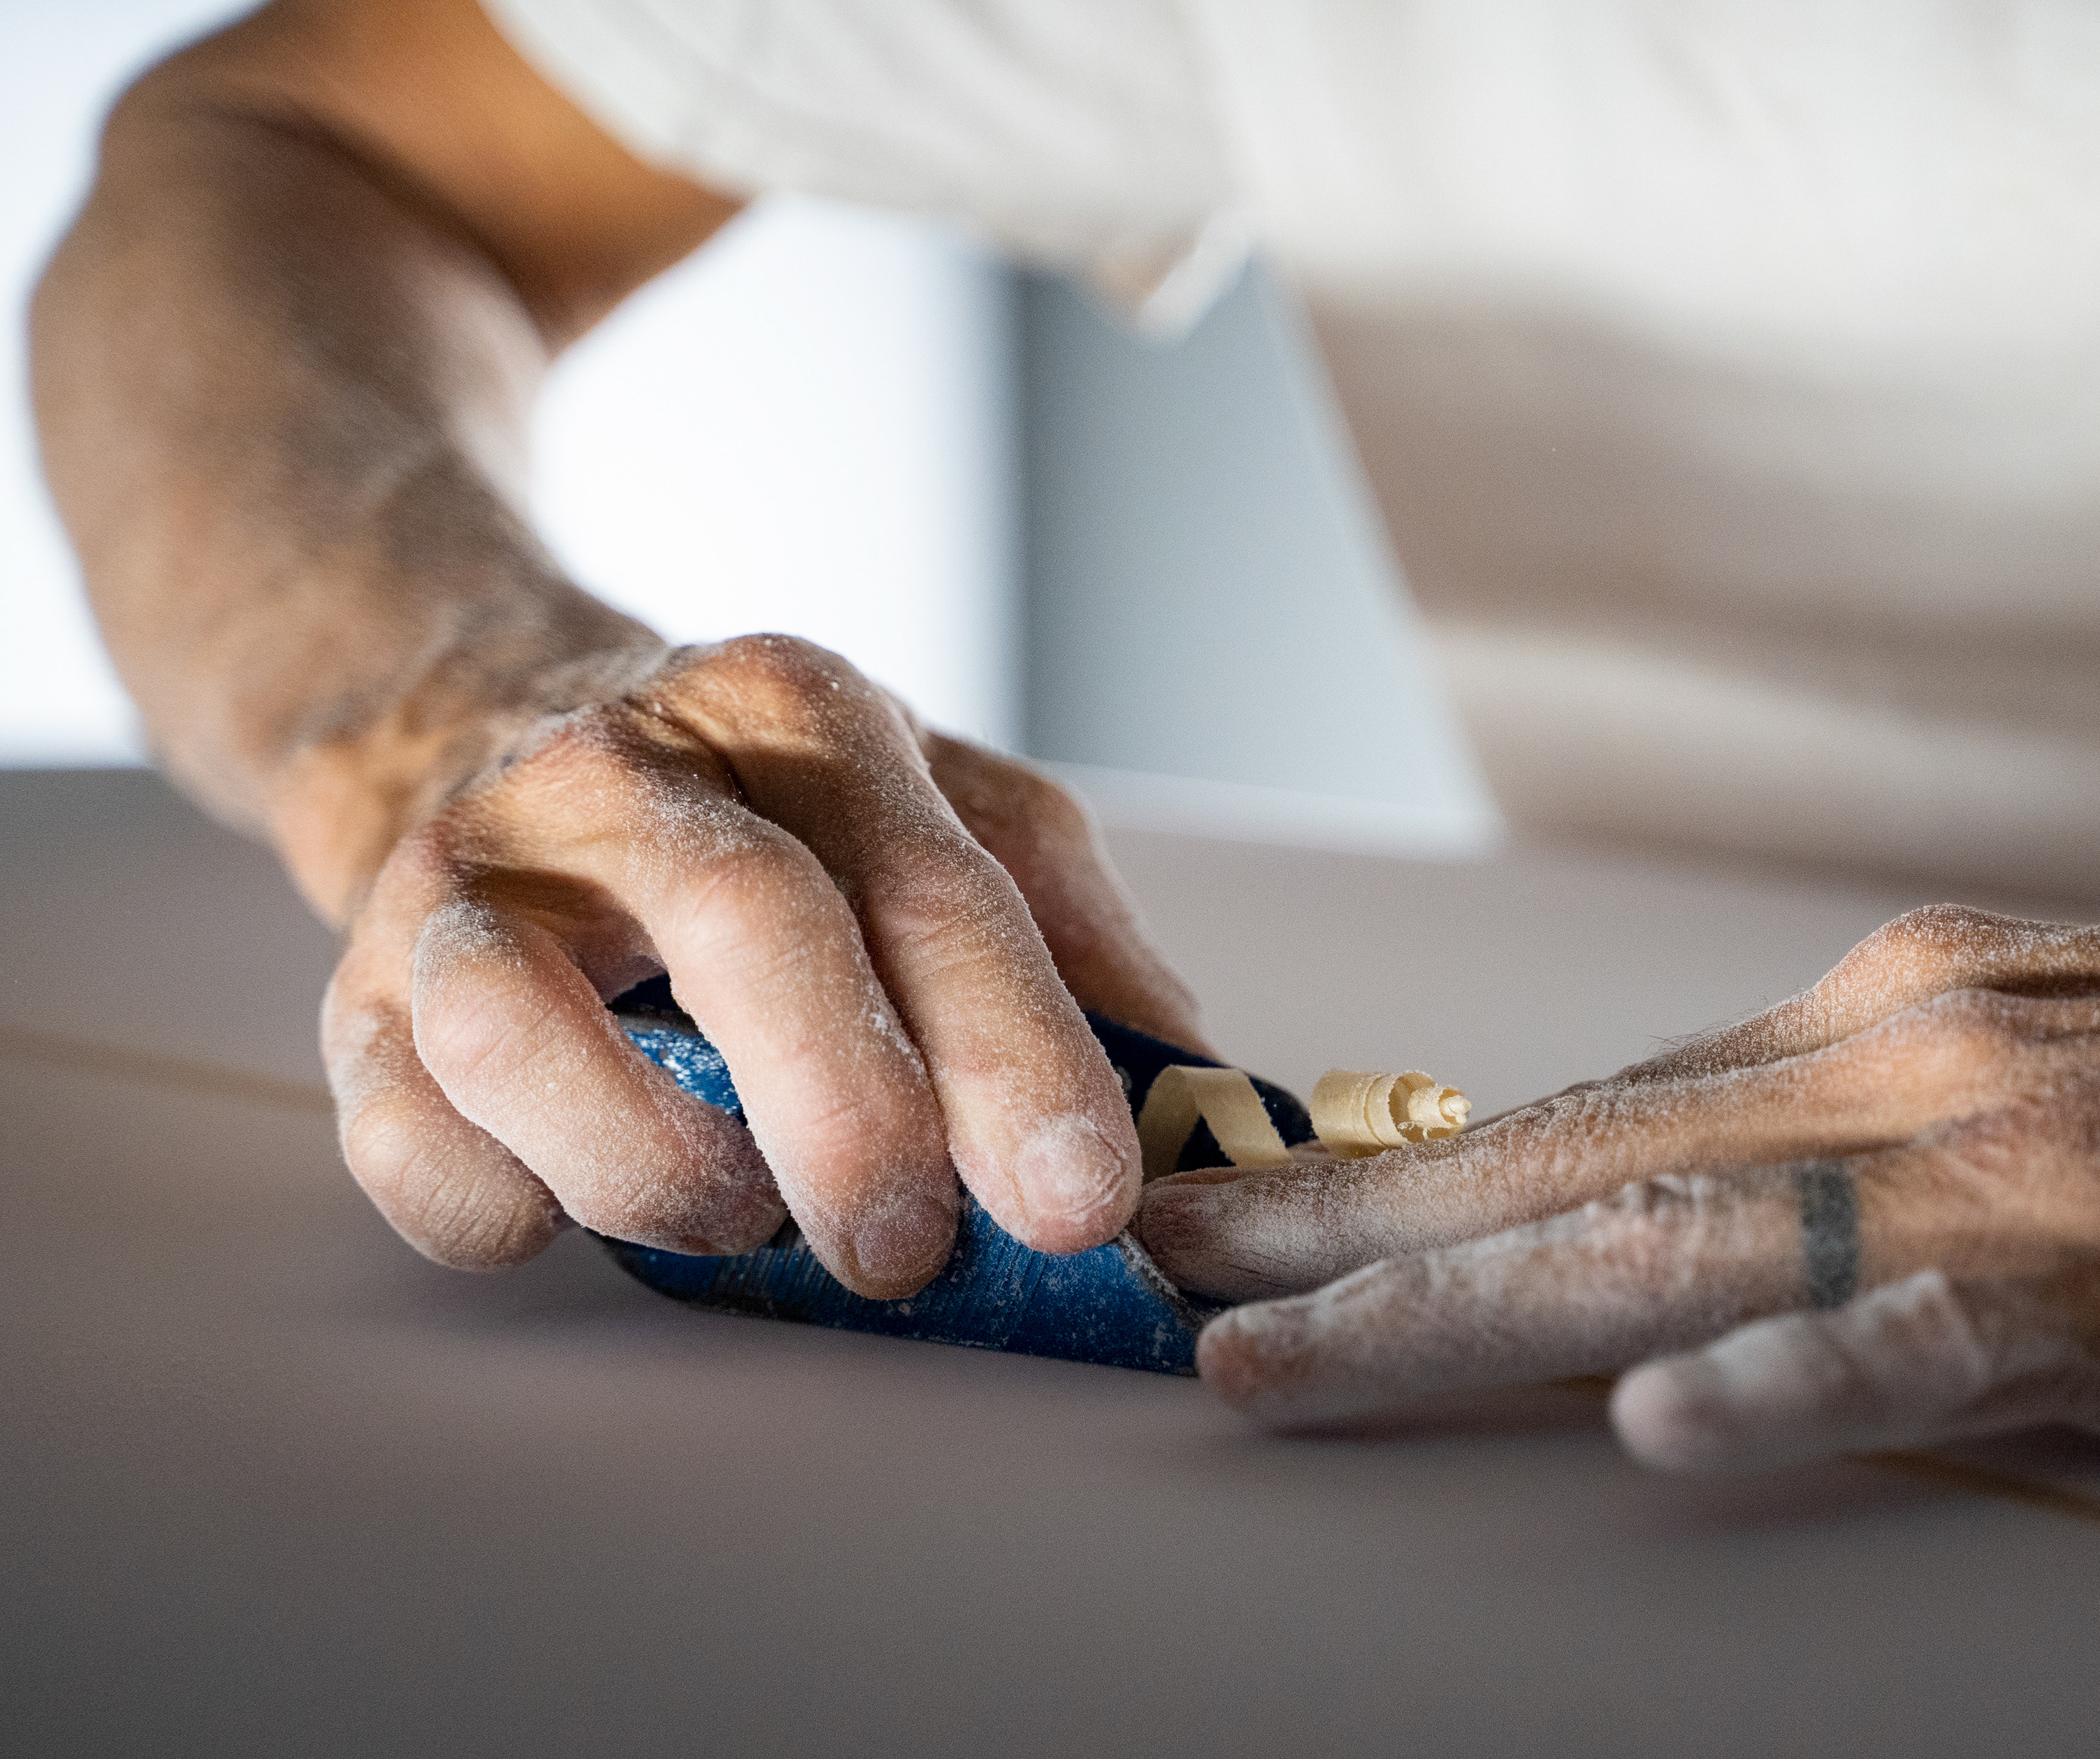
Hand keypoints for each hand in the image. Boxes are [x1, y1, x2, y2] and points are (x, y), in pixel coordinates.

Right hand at [323, 634, 1202, 1293]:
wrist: (485, 721)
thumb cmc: (765, 811)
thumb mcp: (941, 812)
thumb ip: (1074, 942)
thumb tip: (1203, 1104)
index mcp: (803, 713)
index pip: (932, 881)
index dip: (1016, 1051)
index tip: (1084, 1198)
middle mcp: (631, 769)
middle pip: (745, 922)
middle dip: (848, 1112)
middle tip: (910, 1250)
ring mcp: (472, 873)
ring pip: (520, 1022)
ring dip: (655, 1163)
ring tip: (743, 1225)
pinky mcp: (359, 987)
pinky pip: (402, 1131)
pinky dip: (495, 1203)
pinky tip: (573, 1208)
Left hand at [1140, 904, 2099, 1469]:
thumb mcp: (2042, 1046)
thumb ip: (1860, 1106)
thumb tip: (1680, 1162)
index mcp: (1884, 1020)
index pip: (1584, 1106)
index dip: (1396, 1169)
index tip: (1241, 1201)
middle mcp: (1906, 1066)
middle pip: (1565, 1161)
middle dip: (1338, 1232)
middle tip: (1148, 1273)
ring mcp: (2015, 1169)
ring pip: (1675, 1241)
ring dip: (1454, 1310)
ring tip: (1268, 1364)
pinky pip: (1936, 1338)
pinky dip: (1795, 1379)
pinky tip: (1663, 1428)